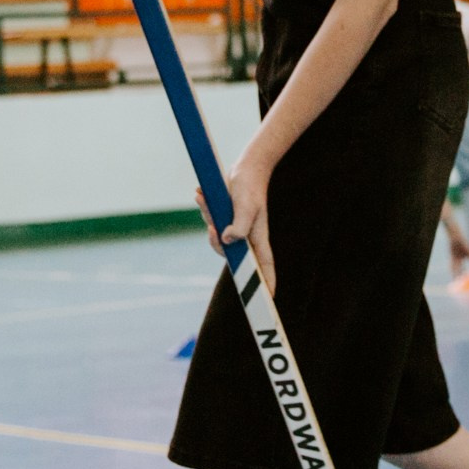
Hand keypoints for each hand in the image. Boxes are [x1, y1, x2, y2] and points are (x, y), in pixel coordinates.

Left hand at [199, 149, 276, 288]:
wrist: (245, 168)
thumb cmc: (250, 188)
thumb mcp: (247, 205)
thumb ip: (239, 225)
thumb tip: (226, 240)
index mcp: (257, 238)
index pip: (264, 266)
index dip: (266, 282)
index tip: (269, 299)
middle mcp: (246, 237)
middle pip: (228, 254)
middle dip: (215, 242)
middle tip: (212, 226)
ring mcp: (234, 228)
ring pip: (216, 236)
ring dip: (208, 218)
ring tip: (204, 198)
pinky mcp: (224, 219)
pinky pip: (210, 222)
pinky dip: (204, 210)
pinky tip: (200, 195)